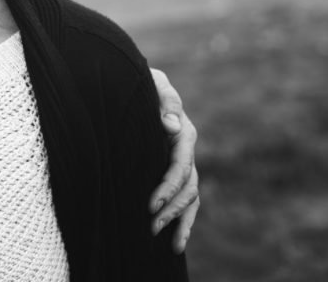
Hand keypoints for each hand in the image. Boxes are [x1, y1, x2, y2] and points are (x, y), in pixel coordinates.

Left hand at [148, 67, 199, 252]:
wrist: (137, 83)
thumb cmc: (143, 83)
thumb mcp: (154, 84)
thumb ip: (164, 102)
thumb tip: (172, 127)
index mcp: (183, 133)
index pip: (180, 165)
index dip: (167, 186)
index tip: (150, 204)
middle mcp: (187, 151)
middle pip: (187, 187)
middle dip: (171, 208)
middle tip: (150, 226)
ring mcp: (183, 164)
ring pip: (190, 198)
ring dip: (179, 220)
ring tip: (166, 243)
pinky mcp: (175, 173)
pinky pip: (187, 201)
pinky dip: (185, 222)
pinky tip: (176, 244)